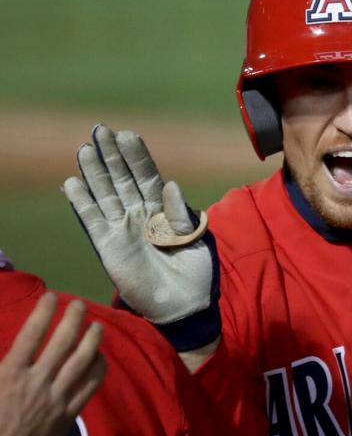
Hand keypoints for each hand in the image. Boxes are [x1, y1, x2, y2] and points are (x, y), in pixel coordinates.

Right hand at [0, 295, 106, 435]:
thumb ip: (1, 364)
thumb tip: (11, 346)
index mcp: (10, 371)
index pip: (31, 334)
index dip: (43, 312)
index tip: (52, 296)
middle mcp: (36, 381)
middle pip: (61, 343)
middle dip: (73, 320)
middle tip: (81, 305)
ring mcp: (55, 397)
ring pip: (81, 363)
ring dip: (92, 342)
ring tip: (98, 326)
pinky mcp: (68, 413)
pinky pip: (89, 387)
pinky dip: (97, 370)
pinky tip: (101, 358)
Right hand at [62, 125, 218, 348]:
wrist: (182, 305)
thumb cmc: (195, 273)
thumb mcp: (195, 241)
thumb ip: (181, 215)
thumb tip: (170, 185)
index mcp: (163, 210)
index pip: (147, 177)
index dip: (137, 157)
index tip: (128, 135)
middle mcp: (140, 214)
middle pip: (122, 179)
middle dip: (112, 155)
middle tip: (101, 130)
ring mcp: (122, 228)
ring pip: (104, 193)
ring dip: (94, 172)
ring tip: (85, 148)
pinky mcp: (108, 245)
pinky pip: (91, 219)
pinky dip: (82, 202)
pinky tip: (72, 183)